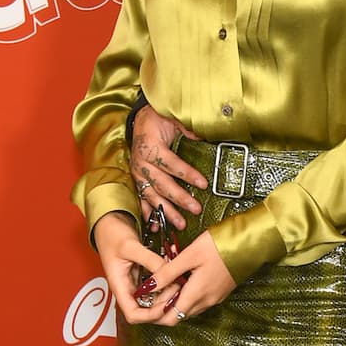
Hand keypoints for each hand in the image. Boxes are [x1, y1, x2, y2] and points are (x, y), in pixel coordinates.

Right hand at [92, 212, 179, 324]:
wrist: (108, 221)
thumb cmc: (111, 233)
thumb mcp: (131, 246)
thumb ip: (150, 260)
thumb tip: (168, 272)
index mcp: (119, 286)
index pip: (133, 314)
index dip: (150, 316)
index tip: (165, 306)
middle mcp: (127, 288)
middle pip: (147, 309)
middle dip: (163, 304)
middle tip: (177, 289)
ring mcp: (135, 282)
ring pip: (154, 298)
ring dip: (167, 293)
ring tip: (179, 281)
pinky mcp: (142, 275)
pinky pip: (157, 285)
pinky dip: (167, 282)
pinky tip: (175, 273)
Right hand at [132, 105, 207, 229]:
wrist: (142, 121)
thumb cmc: (159, 121)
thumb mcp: (173, 119)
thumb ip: (188, 130)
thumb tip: (207, 138)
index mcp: (150, 146)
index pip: (171, 162)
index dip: (187, 173)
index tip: (204, 183)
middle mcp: (141, 162)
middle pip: (161, 183)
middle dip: (179, 198)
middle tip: (195, 209)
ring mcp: (138, 174)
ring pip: (152, 195)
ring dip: (166, 211)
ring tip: (180, 224)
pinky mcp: (137, 181)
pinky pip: (142, 199)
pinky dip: (148, 214)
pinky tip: (156, 226)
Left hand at [135, 229, 235, 324]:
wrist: (250, 243)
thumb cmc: (220, 245)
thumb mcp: (189, 255)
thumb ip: (167, 273)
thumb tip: (148, 287)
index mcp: (197, 294)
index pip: (170, 318)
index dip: (154, 314)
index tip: (145, 300)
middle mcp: (206, 301)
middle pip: (178, 316)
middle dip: (162, 308)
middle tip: (153, 290)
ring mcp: (215, 298)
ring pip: (188, 309)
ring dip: (175, 302)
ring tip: (165, 283)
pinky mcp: (220, 292)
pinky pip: (198, 302)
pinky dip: (186, 297)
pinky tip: (182, 281)